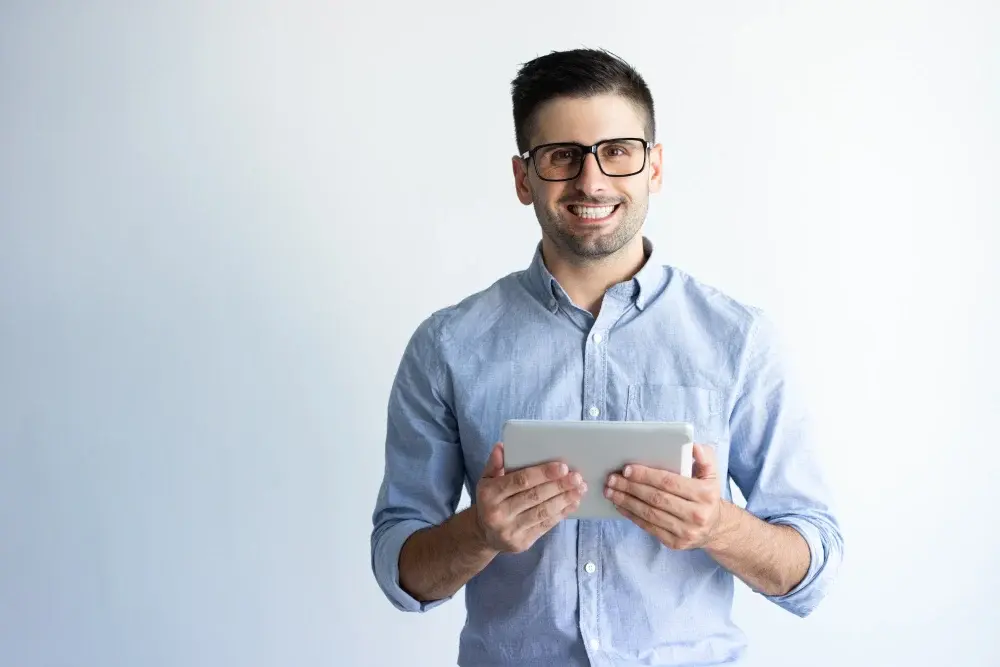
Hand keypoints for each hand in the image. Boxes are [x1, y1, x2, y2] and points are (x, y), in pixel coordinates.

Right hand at [473, 442, 586, 552]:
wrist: (484, 534)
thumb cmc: (490, 500)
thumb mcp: (486, 480)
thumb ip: (494, 464)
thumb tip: (501, 447)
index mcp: (489, 494)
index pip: (520, 481)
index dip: (543, 474)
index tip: (562, 467)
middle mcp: (498, 513)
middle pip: (535, 497)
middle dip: (559, 486)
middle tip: (577, 477)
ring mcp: (510, 530)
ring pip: (543, 512)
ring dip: (564, 500)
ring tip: (579, 490)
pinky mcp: (522, 542)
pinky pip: (545, 526)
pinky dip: (561, 514)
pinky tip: (572, 504)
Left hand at [604, 443, 724, 549]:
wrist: (715, 527)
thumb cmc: (707, 495)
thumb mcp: (712, 474)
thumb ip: (705, 457)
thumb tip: (693, 446)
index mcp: (705, 494)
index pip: (669, 482)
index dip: (646, 476)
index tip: (627, 469)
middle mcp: (696, 515)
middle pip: (656, 498)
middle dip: (630, 487)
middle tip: (612, 478)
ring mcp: (685, 531)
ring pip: (649, 514)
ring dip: (626, 501)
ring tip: (610, 491)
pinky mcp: (675, 543)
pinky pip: (649, 527)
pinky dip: (631, 515)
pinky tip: (620, 505)